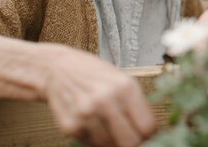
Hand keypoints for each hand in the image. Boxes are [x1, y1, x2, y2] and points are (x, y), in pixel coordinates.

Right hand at [42, 46, 156, 146]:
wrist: (56, 68)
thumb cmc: (93, 73)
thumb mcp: (122, 79)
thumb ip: (138, 105)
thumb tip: (150, 132)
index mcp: (124, 87)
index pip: (147, 127)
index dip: (150, 135)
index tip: (146, 134)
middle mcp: (105, 100)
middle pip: (131, 142)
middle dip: (134, 142)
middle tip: (130, 136)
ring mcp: (86, 114)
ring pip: (111, 146)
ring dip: (113, 140)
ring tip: (108, 124)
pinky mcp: (70, 126)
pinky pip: (93, 144)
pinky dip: (95, 138)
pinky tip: (92, 122)